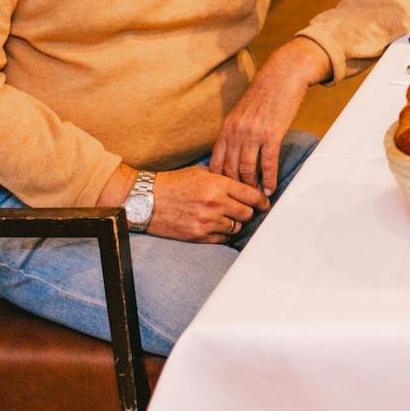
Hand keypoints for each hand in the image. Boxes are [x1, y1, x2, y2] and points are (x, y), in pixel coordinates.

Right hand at [149, 166, 266, 243]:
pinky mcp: (198, 235)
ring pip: (236, 227)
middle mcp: (215, 203)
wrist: (146, 200)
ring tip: (228, 218)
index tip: (263, 203)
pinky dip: (223, 234)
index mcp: (218, 184)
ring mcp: (206, 221)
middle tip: (245, 211)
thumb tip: (244, 184)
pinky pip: (222, 238)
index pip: (251, 195)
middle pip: (247, 213)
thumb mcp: (201, 172)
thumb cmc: (174, 183)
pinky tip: (217, 227)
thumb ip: (224, 178)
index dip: (261, 201)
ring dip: (235, 223)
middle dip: (248, 212)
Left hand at [210, 36, 328, 195]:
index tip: (223, 195)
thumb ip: (235, 132)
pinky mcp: (272, 134)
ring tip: (256, 200)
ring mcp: (253, 134)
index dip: (218, 181)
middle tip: (240, 204)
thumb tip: (233, 153)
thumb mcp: (242, 113)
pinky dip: (269, 178)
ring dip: (252, 187)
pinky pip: (268, 162)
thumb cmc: (265, 94)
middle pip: (230, 169)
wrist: (283, 76)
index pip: (216, 162)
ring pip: (247, 169)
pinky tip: (271, 188)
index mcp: (227, 128)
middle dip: (234, 190)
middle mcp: (236, 132)